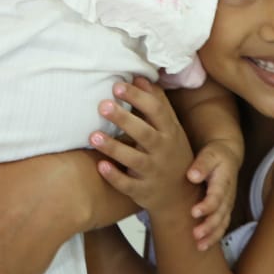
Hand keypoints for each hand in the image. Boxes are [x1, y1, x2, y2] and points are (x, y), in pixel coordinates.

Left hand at [90, 76, 198, 226]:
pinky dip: (115, 176)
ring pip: (134, 159)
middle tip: (102, 105)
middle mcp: (163, 151)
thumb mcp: (170, 127)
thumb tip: (139, 77)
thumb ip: (156, 102)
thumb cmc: (171, 152)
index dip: (138, 97)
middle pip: (145, 133)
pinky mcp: (143, 191)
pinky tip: (100, 165)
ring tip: (92, 136)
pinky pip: (128, 184)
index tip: (117, 86)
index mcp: (170, 132)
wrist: (181, 196)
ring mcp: (154, 172)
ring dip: (113, 147)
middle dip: (124, 119)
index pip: (156, 110)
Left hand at [187, 138, 240, 249]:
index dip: (207, 206)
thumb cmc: (216, 155)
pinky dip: (214, 237)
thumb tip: (192, 175)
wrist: (228, 157)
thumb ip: (202, 164)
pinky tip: (202, 246)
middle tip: (196, 235)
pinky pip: (222, 226)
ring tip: (199, 246)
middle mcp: (228, 196)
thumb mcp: (210, 154)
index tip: (194, 212)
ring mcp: (227, 205)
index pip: (217, 197)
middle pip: (220, 215)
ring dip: (212, 236)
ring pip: (222, 224)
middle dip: (209, 226)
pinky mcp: (224, 210)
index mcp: (224, 182)